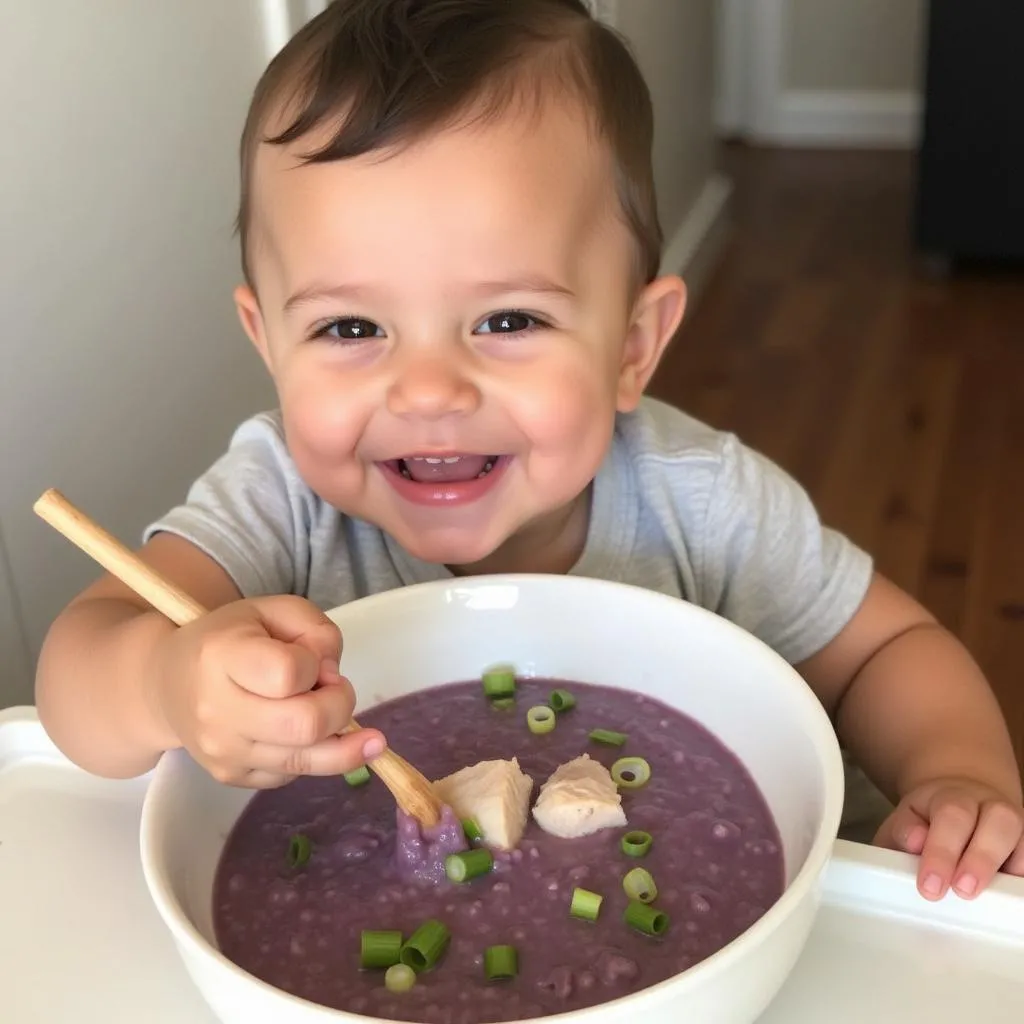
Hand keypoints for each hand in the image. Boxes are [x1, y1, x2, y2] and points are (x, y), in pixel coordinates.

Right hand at [150, 595, 385, 788]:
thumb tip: (332, 677)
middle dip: (340, 705)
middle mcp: (216, 710)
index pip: (289, 673)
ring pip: (306, 759)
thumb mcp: (274, 611)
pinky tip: (303, 733)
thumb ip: (317, 631)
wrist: (167, 682)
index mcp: (222, 656)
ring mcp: (221, 750)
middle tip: (336, 689)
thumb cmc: (230, 639)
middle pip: (306, 725)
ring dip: (337, 737)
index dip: (317, 666)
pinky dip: (312, 756)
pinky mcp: (229, 776)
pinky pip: (292, 775)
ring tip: (335, 713)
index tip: (316, 661)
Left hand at [874, 777, 1023, 899]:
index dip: (941, 852)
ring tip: (985, 896)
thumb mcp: (905, 819)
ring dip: (1002, 866)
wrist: (957, 797)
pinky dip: (1018, 872)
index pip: (950, 816)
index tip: (930, 886)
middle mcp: (986, 804)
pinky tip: (1003, 893)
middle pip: (995, 821)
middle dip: (980, 860)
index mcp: (949, 796)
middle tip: (963, 891)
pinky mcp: (1023, 841)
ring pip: (1017, 832)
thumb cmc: (925, 818)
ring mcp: (1010, 821)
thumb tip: (915, 841)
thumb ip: (903, 830)